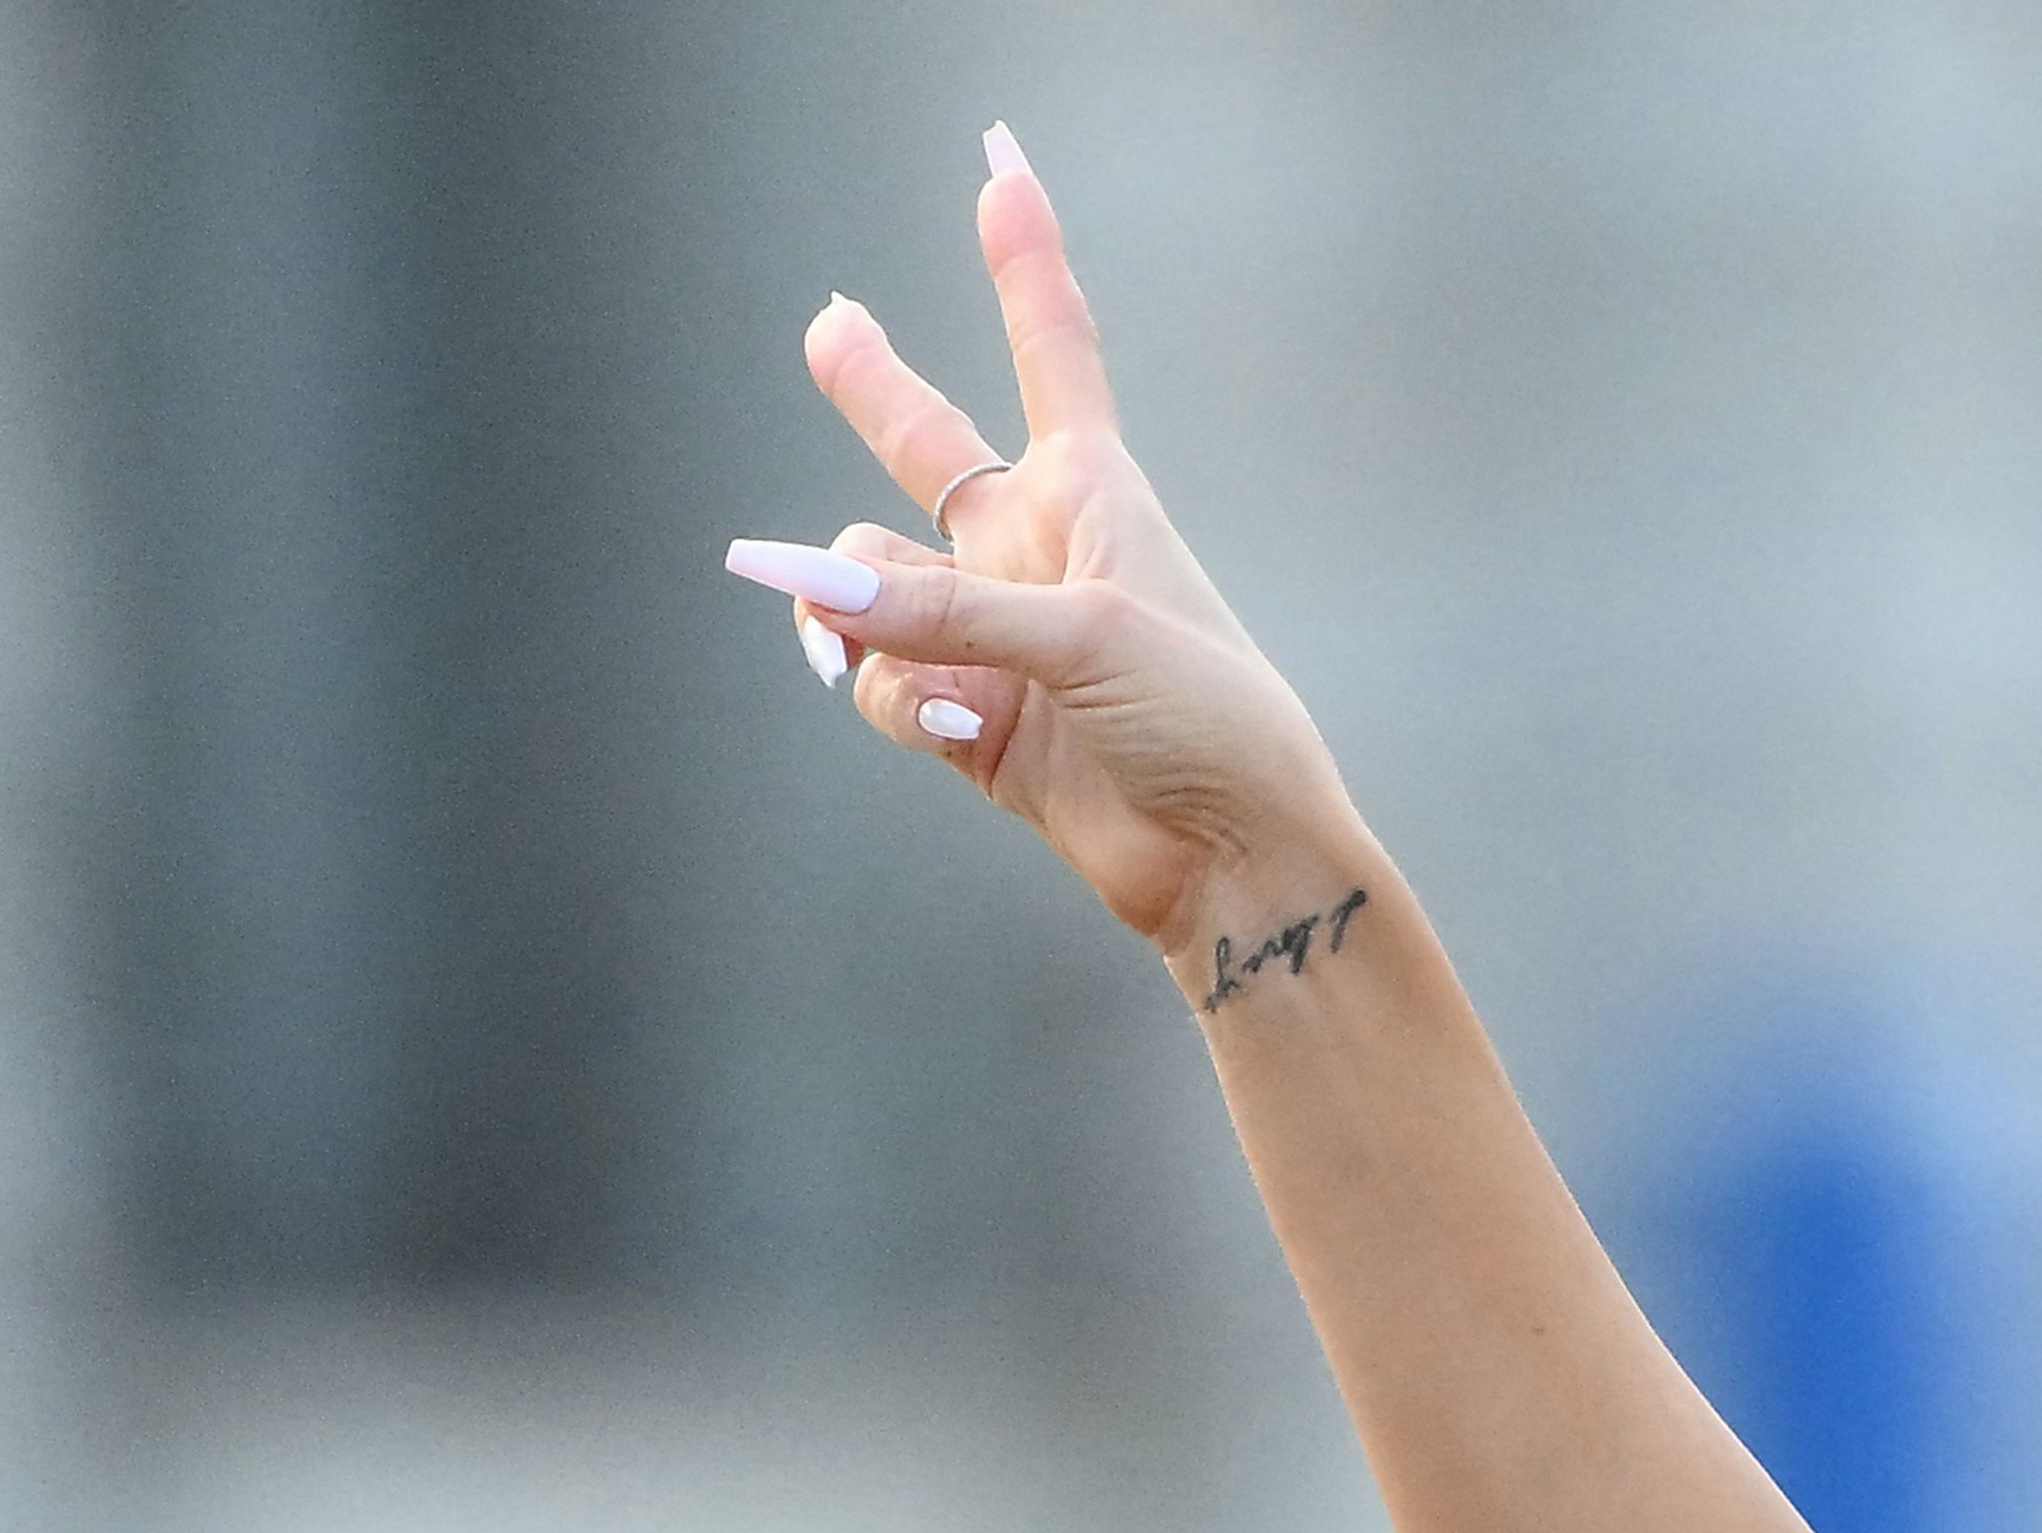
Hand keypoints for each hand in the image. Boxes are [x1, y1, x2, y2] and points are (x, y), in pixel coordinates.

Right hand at [729, 131, 1356, 967]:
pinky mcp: (971, 713)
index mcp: (1092, 495)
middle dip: (874, 390)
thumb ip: (941, 606)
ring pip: (870, 584)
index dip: (1022, 260)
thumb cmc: (1208, 721)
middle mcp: (1034, 551)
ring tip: (940, 673)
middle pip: (927, 445)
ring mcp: (995, 632)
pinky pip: (883, 677)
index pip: (1050, 350)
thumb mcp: (1084, 635)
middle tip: (832, 327)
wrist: (1234, 856)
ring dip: (870, 615)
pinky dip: (898, 696)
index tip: (1002, 168)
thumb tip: (806, 588)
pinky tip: (953, 723)